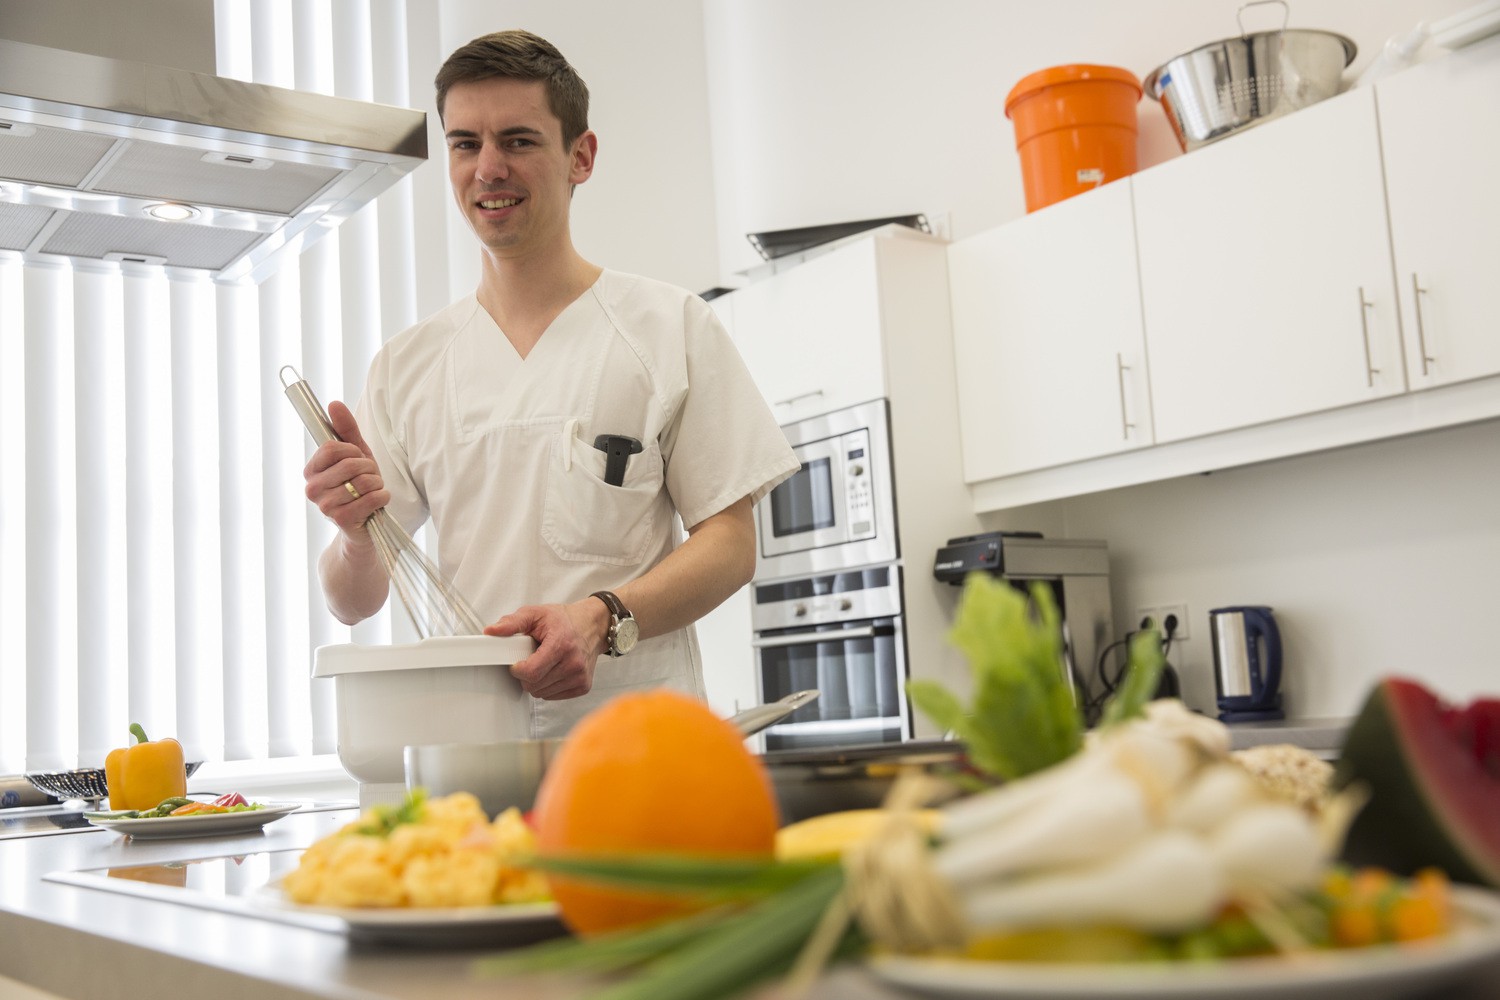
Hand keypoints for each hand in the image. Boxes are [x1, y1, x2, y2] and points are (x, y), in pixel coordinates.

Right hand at [303, 401, 389, 538]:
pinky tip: (379, 501)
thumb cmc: (360, 487)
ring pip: (362, 482)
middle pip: (349, 464)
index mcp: (311, 470)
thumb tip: (334, 403)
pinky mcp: (341, 520)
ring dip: (377, 483)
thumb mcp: (356, 455)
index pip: (330, 448)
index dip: (352, 451)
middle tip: (370, 477)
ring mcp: (325, 506)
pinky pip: (370, 499)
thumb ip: (346, 430)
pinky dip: (382, 497)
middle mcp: (312, 489)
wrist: (365, 524)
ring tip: (373, 490)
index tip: (357, 458)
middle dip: (369, 468)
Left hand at [486, 598, 607, 699]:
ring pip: (542, 693)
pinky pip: (553, 696)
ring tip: (544, 663)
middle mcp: (574, 663)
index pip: (531, 672)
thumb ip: (512, 623)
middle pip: (534, 685)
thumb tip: (491, 631)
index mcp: (561, 644)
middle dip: (526, 675)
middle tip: (531, 659)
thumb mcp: (536, 614)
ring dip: (537, 681)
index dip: (517, 669)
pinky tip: (553, 670)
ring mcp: (580, 676)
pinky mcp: (583, 686)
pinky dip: (548, 686)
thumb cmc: (564, 620)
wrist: (593, 625)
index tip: (516, 662)